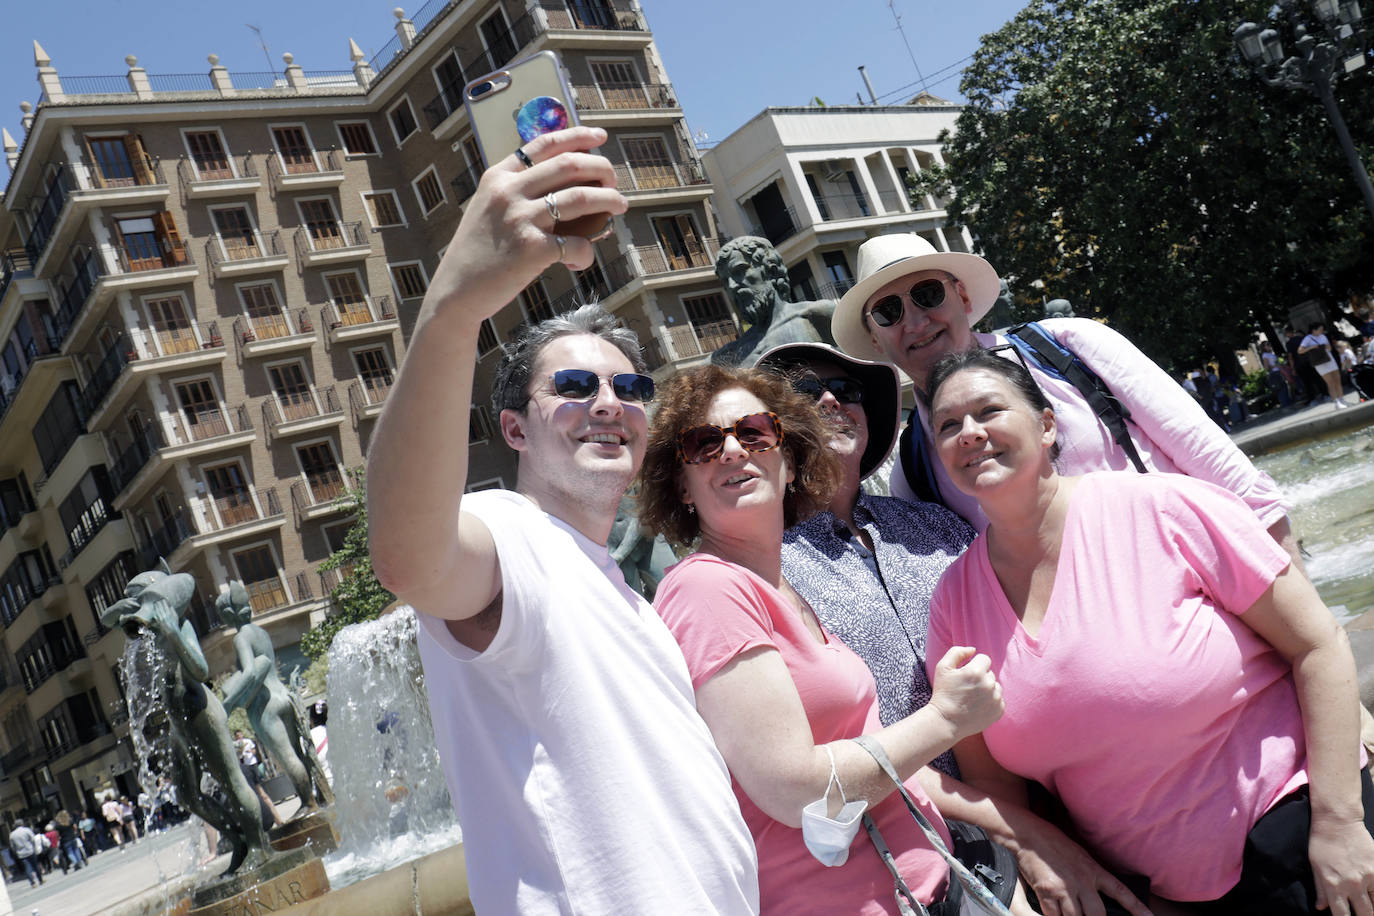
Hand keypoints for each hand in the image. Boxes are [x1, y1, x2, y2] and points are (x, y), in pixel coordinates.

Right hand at [424, 126, 627, 325]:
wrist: (456, 290)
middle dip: (601, 167)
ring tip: (620, 205)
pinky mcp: (531, 250)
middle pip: (569, 165)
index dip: (577, 136)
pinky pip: (576, 244)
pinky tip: (582, 259)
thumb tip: (566, 184)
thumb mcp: (488, 208)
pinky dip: (587, 252)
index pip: (544, 144)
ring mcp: (520, 220)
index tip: (600, 137)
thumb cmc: (479, 252)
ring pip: (581, 197)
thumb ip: (517, 191)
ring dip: (609, 199)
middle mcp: (508, 192)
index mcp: (498, 177)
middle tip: (614, 180)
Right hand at [928, 646, 1002, 740]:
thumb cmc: (943, 693)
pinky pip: (999, 700)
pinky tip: (978, 706)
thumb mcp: (942, 668)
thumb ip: (957, 652)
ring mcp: (995, 699)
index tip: (965, 674)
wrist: (946, 721)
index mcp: (976, 671)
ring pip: (995, 686)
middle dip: (980, 677)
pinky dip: (991, 701)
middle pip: (990, 673)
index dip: (973, 665)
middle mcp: (989, 684)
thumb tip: (973, 650)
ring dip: (986, 689)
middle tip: (966, 688)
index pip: (984, 659)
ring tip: (972, 698)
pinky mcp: (998, 711)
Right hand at [1012, 818, 1152, 915]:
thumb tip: (1099, 897)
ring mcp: (1064, 887)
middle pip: (1097, 914)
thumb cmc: (1055, 844)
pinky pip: (1054, 915)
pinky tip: (1054, 914)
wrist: (1029, 834)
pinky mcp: (1046, 891)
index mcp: (1093, 870)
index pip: (1121, 892)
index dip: (1137, 908)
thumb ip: (1092, 876)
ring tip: (1070, 914)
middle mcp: (1082, 880)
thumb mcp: (1081, 856)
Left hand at [1309, 811, 1373, 915]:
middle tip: (1363, 914)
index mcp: (1334, 886)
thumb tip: (1322, 908)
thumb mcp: (1315, 867)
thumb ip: (1320, 889)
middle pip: (1365, 914)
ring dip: (1373, 907)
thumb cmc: (1322, 843)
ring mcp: (1369, 877)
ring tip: (1369, 905)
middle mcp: (1353, 884)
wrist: (1337, 821)